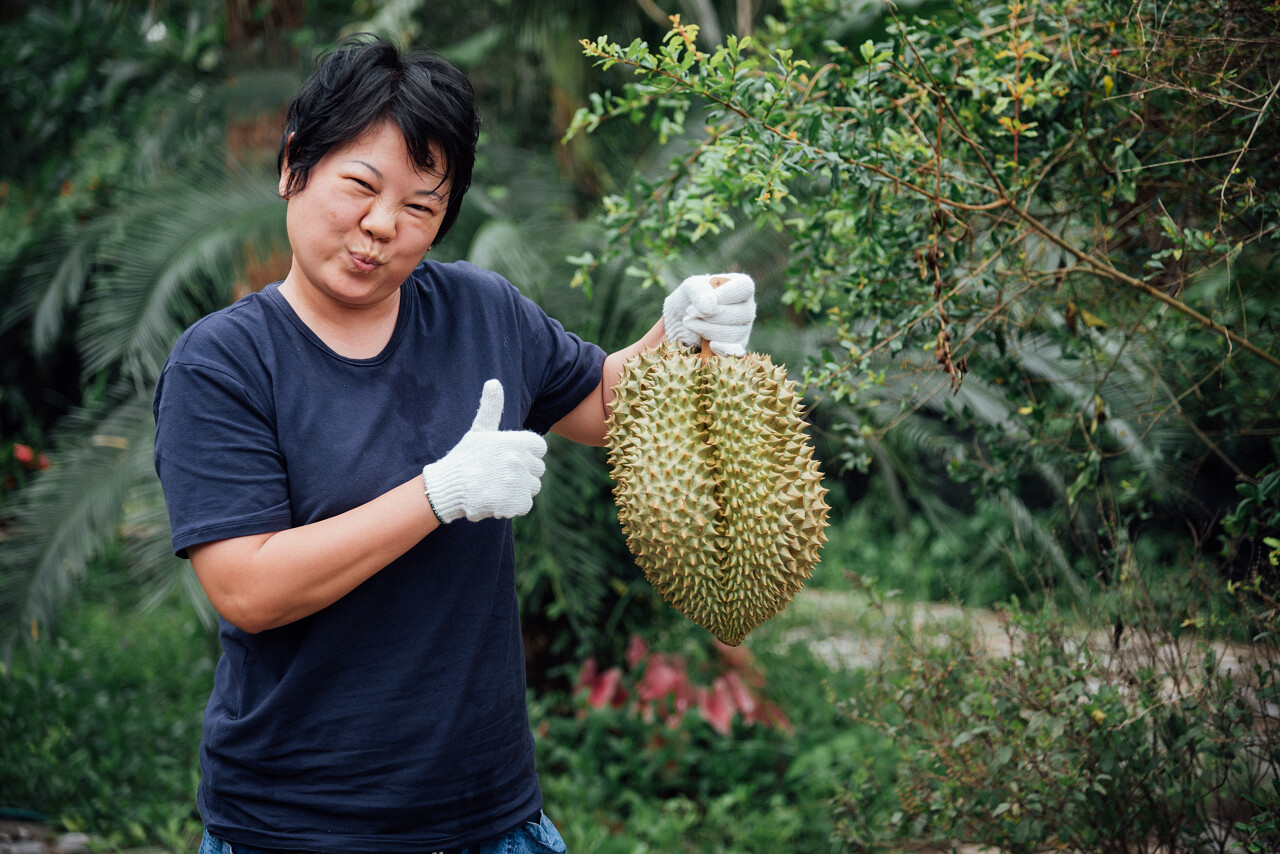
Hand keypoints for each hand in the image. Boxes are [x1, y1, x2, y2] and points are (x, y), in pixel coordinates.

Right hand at [422, 380, 547, 522]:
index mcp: (517, 440)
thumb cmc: (464, 458)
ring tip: (494, 486)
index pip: (539, 448)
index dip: (525, 454)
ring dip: (517, 491)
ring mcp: (519, 482)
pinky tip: (495, 499)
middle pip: (537, 470)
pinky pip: (525, 505)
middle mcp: (520, 460)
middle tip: (497, 474)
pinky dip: (512, 506)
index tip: (506, 458)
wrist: (447, 488)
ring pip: (532, 488)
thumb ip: (491, 408)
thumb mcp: (479, 430)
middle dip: (521, 474)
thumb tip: (493, 382)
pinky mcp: (516, 502)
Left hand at [662, 273, 755, 356]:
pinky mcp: (737, 346)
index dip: (723, 295)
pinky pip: (736, 350)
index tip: (701, 300)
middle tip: (689, 313)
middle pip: (742, 313)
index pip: (744, 288)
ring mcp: (744, 327)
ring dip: (708, 330)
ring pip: (735, 333)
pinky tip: (709, 344)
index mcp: (741, 286)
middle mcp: (747, 306)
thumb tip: (711, 308)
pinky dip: (722, 349)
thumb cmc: (688, 299)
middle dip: (711, 316)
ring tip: (690, 323)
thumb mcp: (689, 288)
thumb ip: (699, 291)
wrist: (680, 322)